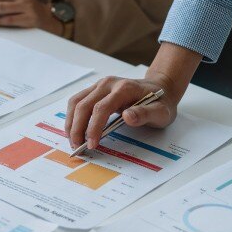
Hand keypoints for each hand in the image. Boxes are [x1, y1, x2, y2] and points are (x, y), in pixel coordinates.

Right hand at [64, 42, 202, 149]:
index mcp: (124, 88)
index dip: (93, 127)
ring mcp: (100, 85)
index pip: (101, 108)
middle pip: (83, 105)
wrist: (159, 87)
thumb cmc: (160, 102)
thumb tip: (128, 117)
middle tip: (78, 147)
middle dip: (77, 128)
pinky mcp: (95, 89)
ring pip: (76, 101)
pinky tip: (75, 130)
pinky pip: (78, 101)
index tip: (91, 144)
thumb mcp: (161, 112)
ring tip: (73, 141)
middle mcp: (108, 84)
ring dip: (71, 122)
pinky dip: (72, 116)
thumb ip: (145, 114)